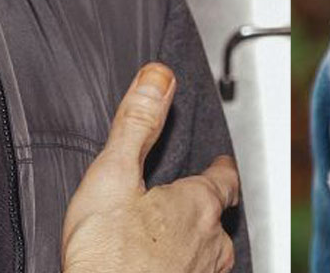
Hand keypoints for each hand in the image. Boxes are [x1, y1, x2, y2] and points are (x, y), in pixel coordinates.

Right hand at [61, 62, 240, 272]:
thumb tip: (158, 77)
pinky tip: (160, 268)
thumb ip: (136, 124)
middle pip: (220, 220)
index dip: (220, 169)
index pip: (223, 179)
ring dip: (198, 243)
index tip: (220, 164)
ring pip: (211, 255)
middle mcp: (210, 245)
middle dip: (207, 209)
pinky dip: (182, 269)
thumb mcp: (112, 177)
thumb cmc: (107, 260)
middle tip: (189, 200)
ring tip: (175, 238)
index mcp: (196, 205)